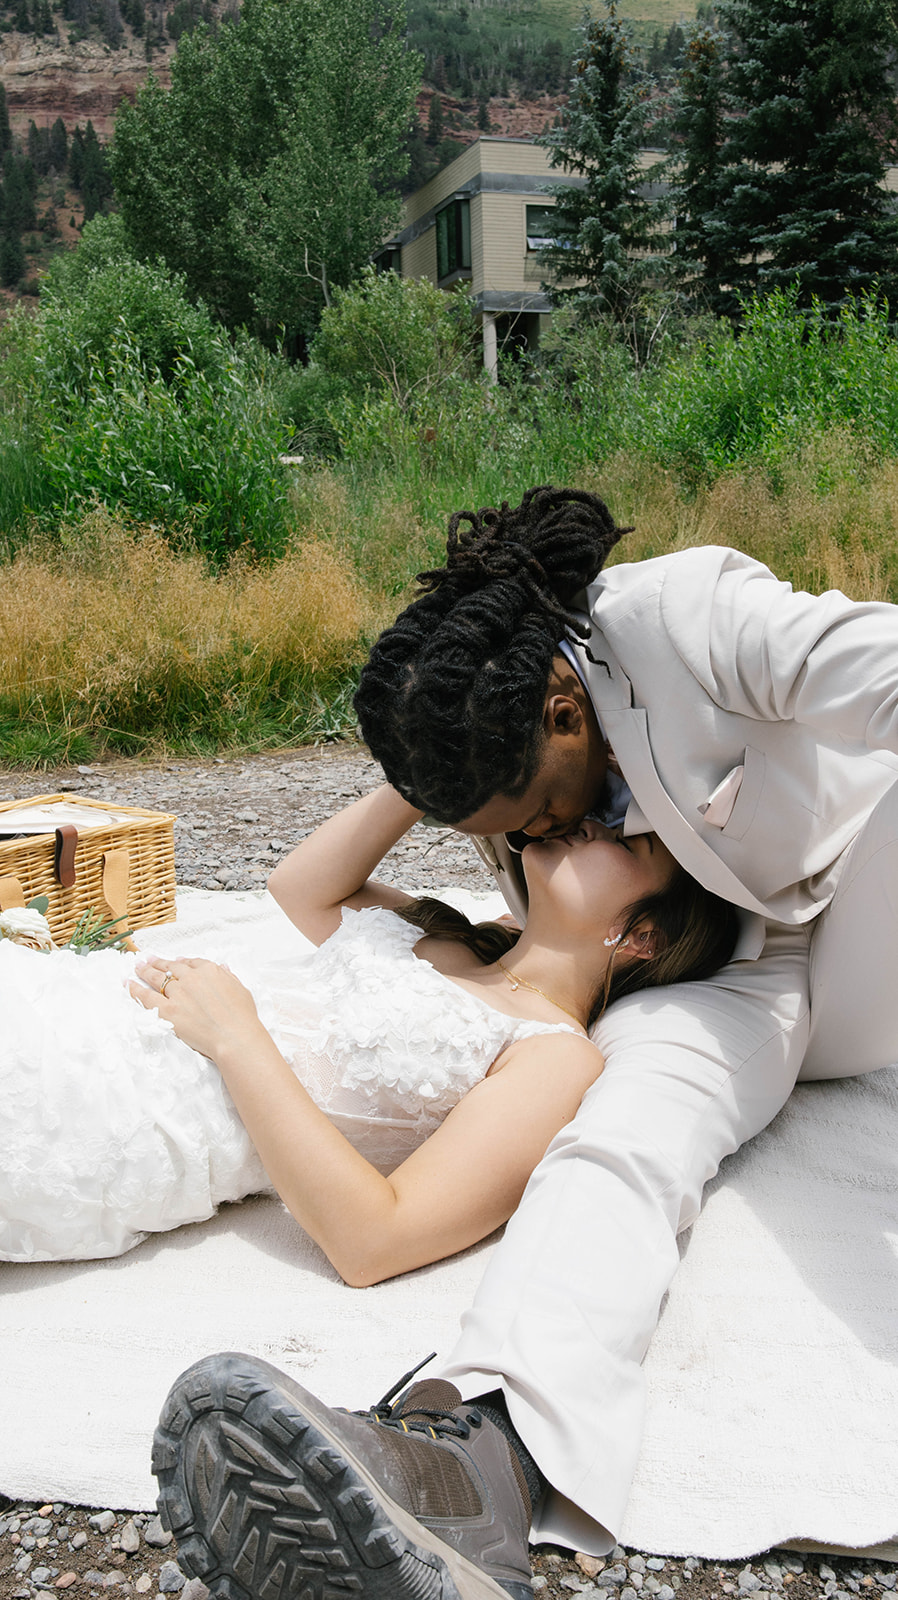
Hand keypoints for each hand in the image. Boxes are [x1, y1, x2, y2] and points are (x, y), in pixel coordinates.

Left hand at [130, 956, 263, 1060]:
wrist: (234, 1036)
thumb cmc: (242, 1017)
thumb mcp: (240, 990)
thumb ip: (229, 977)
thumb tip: (223, 968)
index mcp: (209, 970)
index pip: (190, 963)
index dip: (180, 963)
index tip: (174, 962)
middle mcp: (191, 978)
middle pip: (170, 967)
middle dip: (158, 963)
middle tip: (148, 960)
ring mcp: (177, 993)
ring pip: (156, 978)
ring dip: (144, 971)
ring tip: (137, 967)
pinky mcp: (166, 1010)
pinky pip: (146, 997)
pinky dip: (135, 989)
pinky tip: (128, 984)